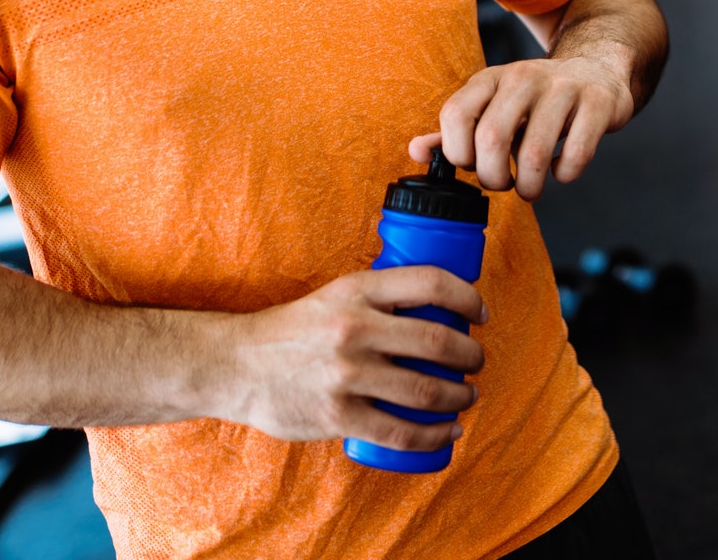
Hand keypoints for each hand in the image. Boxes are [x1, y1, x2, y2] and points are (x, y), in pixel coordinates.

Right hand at [222, 267, 485, 450]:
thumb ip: (379, 297)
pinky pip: (401, 432)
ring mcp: (346, 375)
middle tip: (476, 362)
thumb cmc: (293, 330)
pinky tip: (448, 431)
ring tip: (466, 396)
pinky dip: (434, 435)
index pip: (431, 283)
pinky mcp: (337, 416)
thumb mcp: (335, 295)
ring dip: (460, 397)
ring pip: (427, 391)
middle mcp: (354, 329)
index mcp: (357, 290)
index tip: (480, 313)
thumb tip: (437, 303)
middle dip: (472, 356)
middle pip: (439, 342)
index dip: (467, 297)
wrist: (237, 365)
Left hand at [408, 54, 635, 199]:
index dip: (457, 153)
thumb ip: (455, 131)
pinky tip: (562, 169)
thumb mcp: (493, 106)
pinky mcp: (597, 102)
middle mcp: (524, 76)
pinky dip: (566, 174)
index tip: (472, 165)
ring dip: (529, 186)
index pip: (455, 115)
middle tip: (504, 184)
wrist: (597, 69)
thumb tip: (415, 151)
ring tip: (531, 188)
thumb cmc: (536, 100)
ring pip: (535, 153)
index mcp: (491, 78)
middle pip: (491, 138)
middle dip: (493, 177)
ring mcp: (563, 87)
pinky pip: (577, 153)